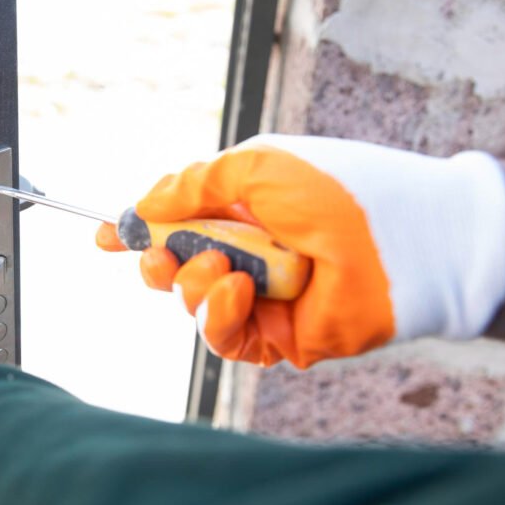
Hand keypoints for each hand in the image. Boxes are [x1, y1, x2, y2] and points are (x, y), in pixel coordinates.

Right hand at [101, 134, 504, 367]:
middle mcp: (244, 252)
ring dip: (191, 282)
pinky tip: (238, 290)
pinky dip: (215, 312)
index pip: (173, 221)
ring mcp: (258, 295)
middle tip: (158, 253)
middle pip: (171, 266)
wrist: (402, 241)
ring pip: (189, 301)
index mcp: (238, 208)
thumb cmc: (336, 191)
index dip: (134, 229)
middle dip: (154, 260)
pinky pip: (220, 335)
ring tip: (225, 265)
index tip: (102, 235)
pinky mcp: (273, 336)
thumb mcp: (254, 167)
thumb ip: (191, 184)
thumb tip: (142, 204)